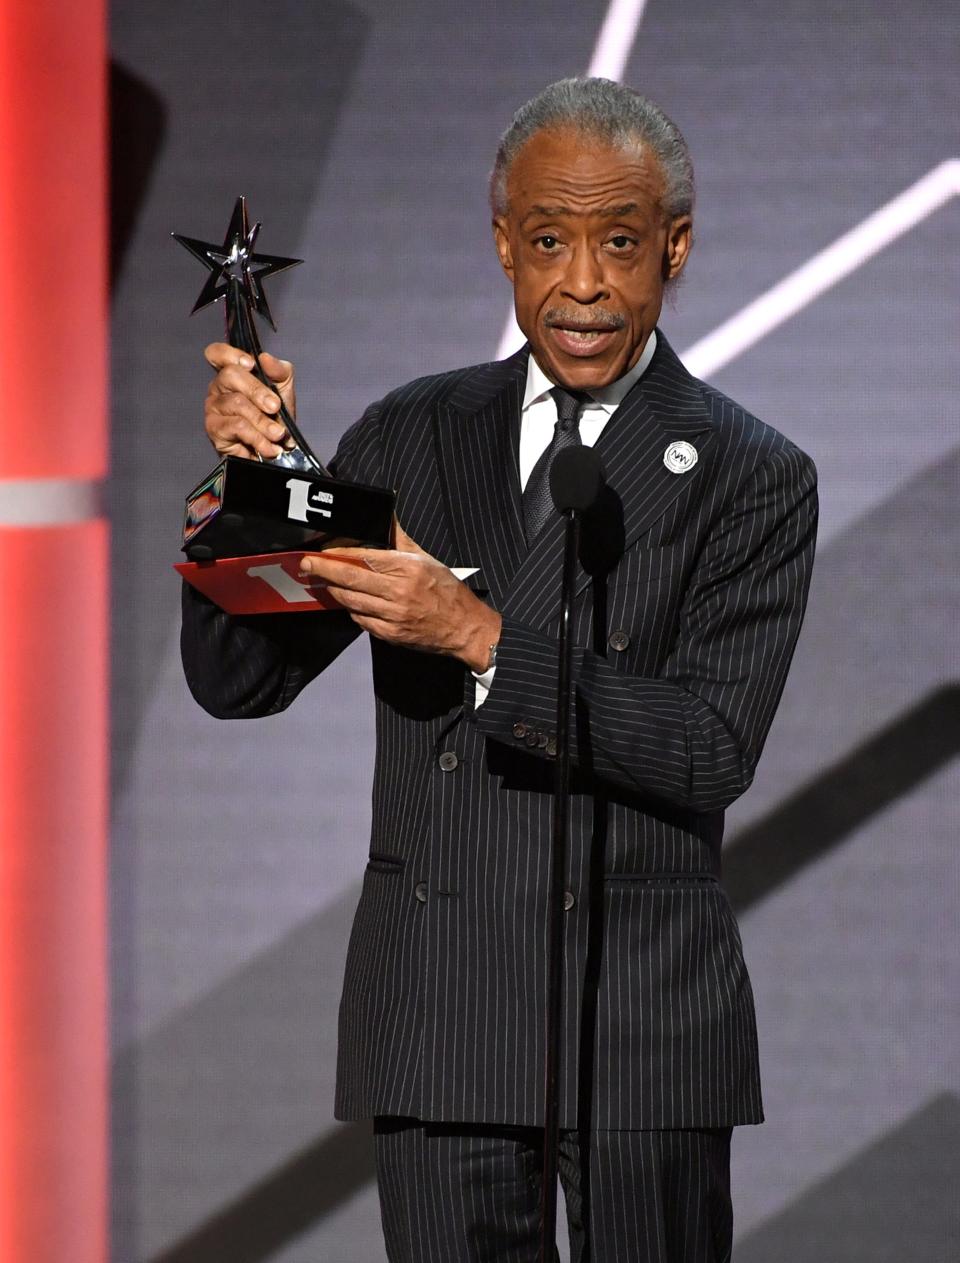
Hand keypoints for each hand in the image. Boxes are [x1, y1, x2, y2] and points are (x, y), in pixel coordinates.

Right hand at [203, 342, 296, 459]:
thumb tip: (266, 358)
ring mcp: (214, 407)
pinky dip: (258, 438)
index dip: (230, 354)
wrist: (274, 451)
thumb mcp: (284, 391)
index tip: (251, 364)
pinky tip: (269, 446)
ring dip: (263, 421)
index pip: (217, 353)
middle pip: (230, 374)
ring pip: (237, 403)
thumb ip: (280, 371)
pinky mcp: (214, 428)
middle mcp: (219, 387)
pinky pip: (236, 426)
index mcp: (233, 373)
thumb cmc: (274, 418)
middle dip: (257, 391)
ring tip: (278, 434)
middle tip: (275, 407)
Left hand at [299, 523, 501, 670]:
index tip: (323, 552)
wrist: (464, 627)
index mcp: (408, 568)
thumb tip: (387, 519)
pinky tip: (350, 603)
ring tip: (325, 583)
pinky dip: (352, 611)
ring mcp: (393, 615)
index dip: (338, 555)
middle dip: (324, 571)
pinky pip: (361, 620)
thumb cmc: (448, 591)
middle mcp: (398, 592)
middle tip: (307, 564)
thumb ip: (402, 540)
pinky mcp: (390, 634)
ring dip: (334, 591)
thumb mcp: (427, 559)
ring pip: (351, 601)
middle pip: (350, 579)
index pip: (363, 558)